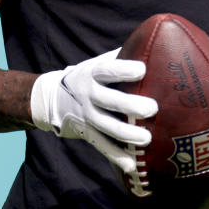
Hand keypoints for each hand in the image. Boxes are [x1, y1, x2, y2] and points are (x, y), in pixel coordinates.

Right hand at [30, 47, 157, 173]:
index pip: (108, 70)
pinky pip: (103, 147)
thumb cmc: (89, 77)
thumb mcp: (98, 63)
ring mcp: (88, 116)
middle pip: (109, 101)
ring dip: (127, 135)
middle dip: (131, 106)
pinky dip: (117, 157)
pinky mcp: (88, 134)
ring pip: (108, 127)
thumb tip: (155, 43)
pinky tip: (132, 165)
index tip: (142, 69)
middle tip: (152, 108)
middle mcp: (89, 95)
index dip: (124, 70)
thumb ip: (122, 56)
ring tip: (147, 138)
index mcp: (93, 73)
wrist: (53, 99)